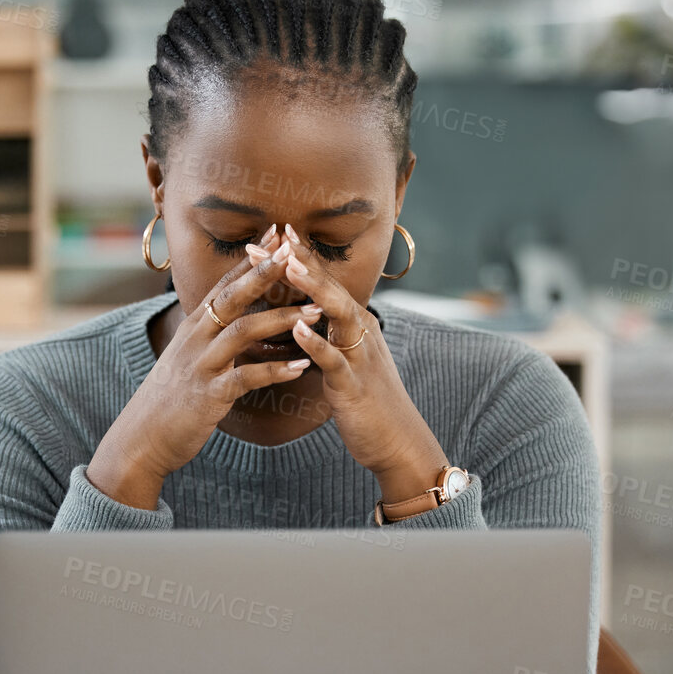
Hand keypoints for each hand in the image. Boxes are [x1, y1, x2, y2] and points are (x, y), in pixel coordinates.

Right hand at [87, 223, 323, 508]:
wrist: (143, 437)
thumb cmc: (170, 398)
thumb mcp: (187, 356)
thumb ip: (208, 332)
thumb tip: (227, 313)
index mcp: (194, 326)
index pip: (226, 282)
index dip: (251, 258)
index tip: (277, 233)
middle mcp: (196, 338)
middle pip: (233, 296)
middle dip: (264, 272)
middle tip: (296, 251)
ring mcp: (201, 364)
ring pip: (243, 331)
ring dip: (281, 318)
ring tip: (317, 310)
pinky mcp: (209, 395)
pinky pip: (246, 378)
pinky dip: (274, 370)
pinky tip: (301, 366)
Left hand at [272, 225, 449, 503]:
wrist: (397, 440)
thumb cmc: (367, 400)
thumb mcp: (347, 359)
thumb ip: (331, 334)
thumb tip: (307, 314)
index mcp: (355, 325)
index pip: (326, 283)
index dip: (302, 257)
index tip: (275, 233)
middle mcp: (361, 333)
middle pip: (332, 288)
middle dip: (303, 261)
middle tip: (275, 237)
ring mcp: (360, 357)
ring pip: (338, 314)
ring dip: (314, 289)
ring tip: (289, 267)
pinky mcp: (355, 386)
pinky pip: (335, 360)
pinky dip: (317, 342)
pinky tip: (298, 327)